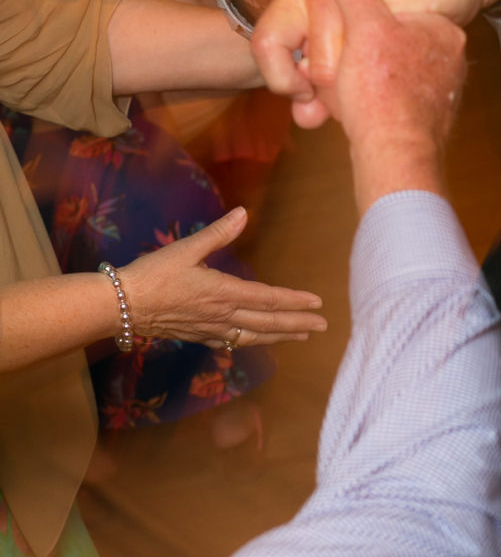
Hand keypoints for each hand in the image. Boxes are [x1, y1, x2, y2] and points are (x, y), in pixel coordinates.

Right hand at [120, 206, 326, 347]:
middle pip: (269, 323)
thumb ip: (218, 233)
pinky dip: (251, 342)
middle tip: (322, 326)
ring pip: (254, 336)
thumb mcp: (186, 249)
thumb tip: (242, 213)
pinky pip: (232, 343)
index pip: (269, 299)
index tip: (317, 304)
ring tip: (302, 336)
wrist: (122, 306)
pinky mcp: (198, 336)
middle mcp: (222, 315)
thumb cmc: (152, 274)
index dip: (295, 302)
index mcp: (223, 293)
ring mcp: (211, 329)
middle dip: (298, 324)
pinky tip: (258, 342)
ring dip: (281, 336)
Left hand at [251, 0, 488, 125]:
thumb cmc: (391, 16)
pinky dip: (396, 57)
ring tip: (390, 66)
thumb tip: (304, 118)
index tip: (312, 94)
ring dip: (368, 80)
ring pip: (347, 57)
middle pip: (314, 65)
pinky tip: (409, 50)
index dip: (286, 81)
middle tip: (367, 82)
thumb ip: (319, 87)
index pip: (266, 45)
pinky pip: (382, 41)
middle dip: (341, 91)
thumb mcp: (343, 55)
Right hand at [319, 0, 465, 207]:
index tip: (337, 44)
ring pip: (377, 78)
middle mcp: (446, 61)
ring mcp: (435, 94)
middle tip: (324, 79)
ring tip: (334, 101)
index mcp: (441, 31)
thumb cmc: (383, 93)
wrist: (398, 161)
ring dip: (347, 88)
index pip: (388, 13)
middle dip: (345, 62)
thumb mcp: (365, 28)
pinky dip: (361, 110)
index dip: (351, 26)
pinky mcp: (420, 122)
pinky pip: (383, 105)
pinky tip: (347, 118)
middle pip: (380, 47)